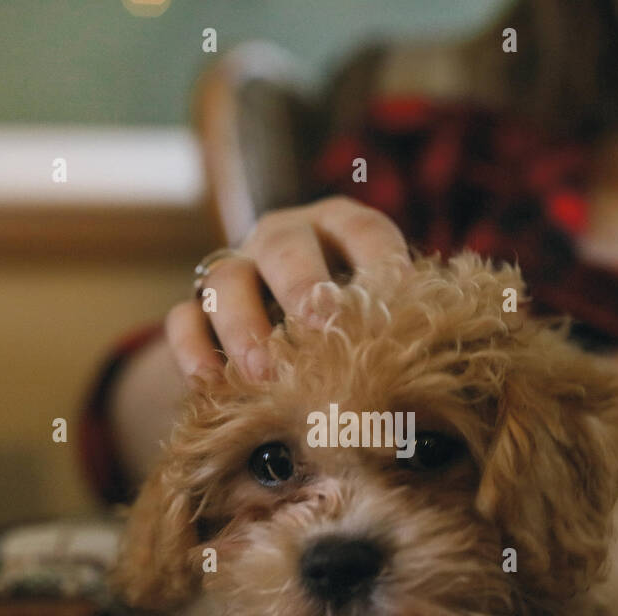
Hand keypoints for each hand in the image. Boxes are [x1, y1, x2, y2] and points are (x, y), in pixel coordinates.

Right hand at [167, 197, 408, 383]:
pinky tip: (211, 384)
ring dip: (243, 325)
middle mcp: (283, 238)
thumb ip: (397, 328)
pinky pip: (184, 321)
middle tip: (320, 323)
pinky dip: (193, 350)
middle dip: (301, 284)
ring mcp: (234, 271)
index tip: (397, 298)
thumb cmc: (353, 332)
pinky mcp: (194, 311)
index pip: (363, 230)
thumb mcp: (379, 317)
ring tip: (263, 371)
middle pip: (283, 246)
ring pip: (225, 280)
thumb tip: (433, 374)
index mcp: (339, 228)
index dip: (381, 260)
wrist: (283, 347)